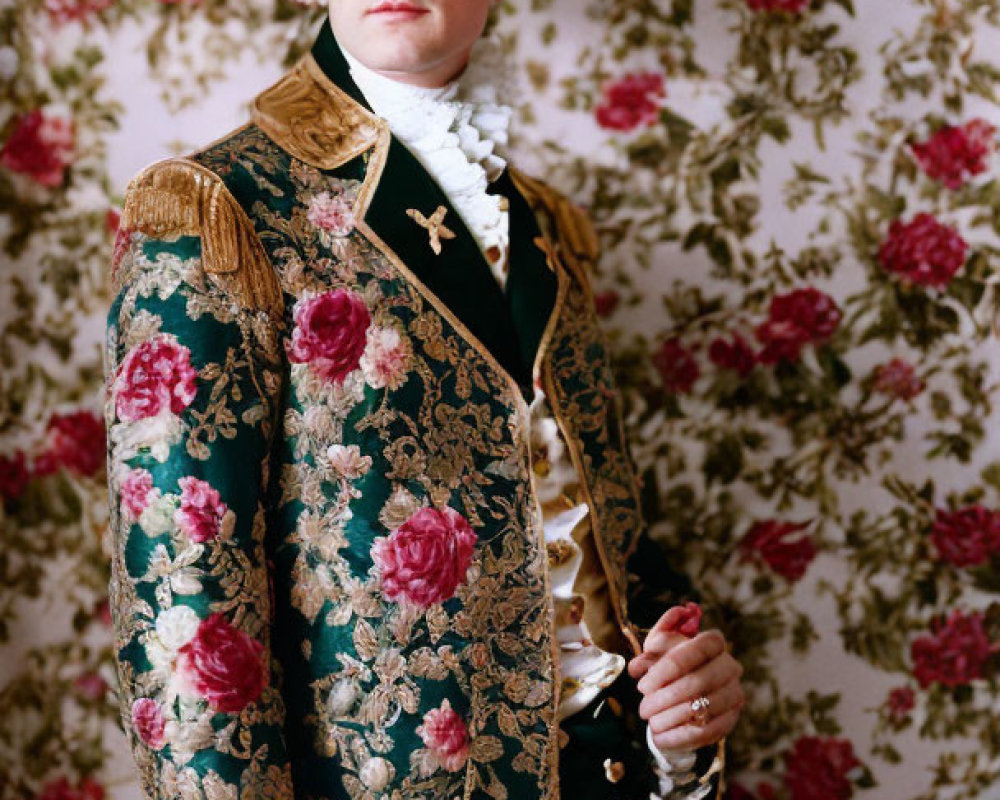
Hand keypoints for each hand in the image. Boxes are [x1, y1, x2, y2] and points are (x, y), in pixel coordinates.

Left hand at [628, 604, 744, 750]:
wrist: (687, 687)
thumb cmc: (670, 663)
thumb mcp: (657, 651)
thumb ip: (647, 654)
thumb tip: (636, 667)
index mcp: (713, 642)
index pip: (695, 650)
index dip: (667, 669)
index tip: (643, 686)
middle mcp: (729, 666)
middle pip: (699, 682)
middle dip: (667, 698)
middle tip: (643, 709)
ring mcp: (734, 693)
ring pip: (704, 708)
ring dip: (673, 719)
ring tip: (651, 724)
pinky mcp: (732, 718)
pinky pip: (708, 731)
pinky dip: (682, 737)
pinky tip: (661, 738)